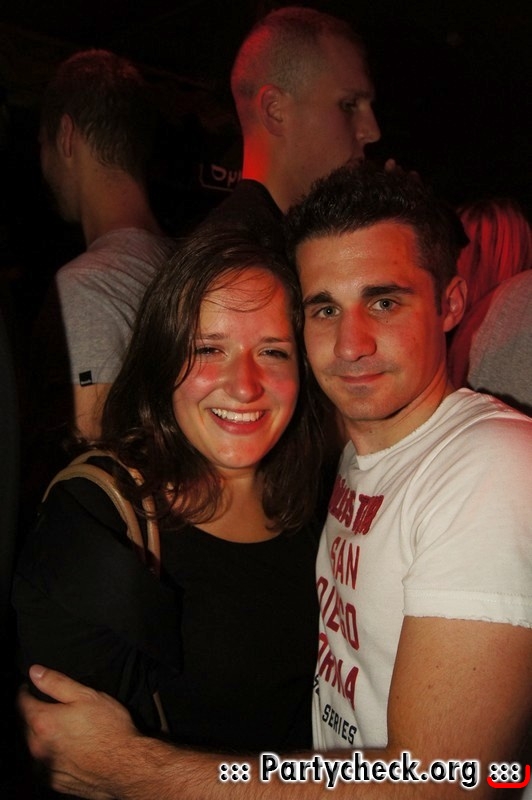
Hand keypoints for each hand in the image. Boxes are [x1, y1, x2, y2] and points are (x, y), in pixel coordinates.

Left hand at [18, 665, 138, 798]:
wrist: (125, 765)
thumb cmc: (109, 728)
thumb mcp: (86, 696)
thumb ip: (57, 683)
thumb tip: (35, 672)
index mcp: (44, 722)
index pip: (23, 703)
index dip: (26, 692)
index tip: (29, 688)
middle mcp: (39, 747)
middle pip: (27, 726)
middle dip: (35, 714)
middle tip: (53, 708)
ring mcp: (46, 768)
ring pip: (36, 746)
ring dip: (43, 736)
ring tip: (64, 729)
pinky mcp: (56, 782)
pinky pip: (46, 764)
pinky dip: (52, 755)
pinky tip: (70, 749)